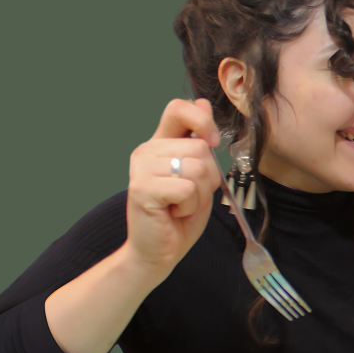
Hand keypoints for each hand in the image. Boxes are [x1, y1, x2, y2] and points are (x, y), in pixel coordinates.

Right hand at [125, 99, 222, 275]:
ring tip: (179, 205)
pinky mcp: (143, 188)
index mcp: (160, 143)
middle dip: (208, 177)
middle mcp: (147, 150)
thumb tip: (202, 102)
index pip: (178, 107)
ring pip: (198, 168)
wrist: (158, 250)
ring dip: (199, 195)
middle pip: (200, 147)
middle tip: (188, 195)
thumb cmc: (179, 215)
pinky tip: (173, 212)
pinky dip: (189, 206)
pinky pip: (187, 189)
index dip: (202, 119)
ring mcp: (141, 168)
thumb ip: (199, 141)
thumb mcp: (199, 175)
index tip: (211, 142)